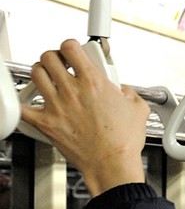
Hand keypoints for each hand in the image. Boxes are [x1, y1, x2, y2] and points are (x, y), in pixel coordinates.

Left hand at [20, 40, 149, 195]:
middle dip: (53, 57)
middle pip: (48, 57)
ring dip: (40, 72)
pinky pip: (22, 107)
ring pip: (35, 74)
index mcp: (94, 82)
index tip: (74, 51)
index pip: (72, 48)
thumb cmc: (123, 140)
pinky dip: (24, 103)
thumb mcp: (138, 108)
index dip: (71, 45)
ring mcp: (56, 106)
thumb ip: (128, 92)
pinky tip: (32, 103)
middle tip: (59, 63)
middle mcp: (72, 90)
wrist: (111, 163)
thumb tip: (122, 90)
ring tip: (47, 78)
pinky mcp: (45, 123)